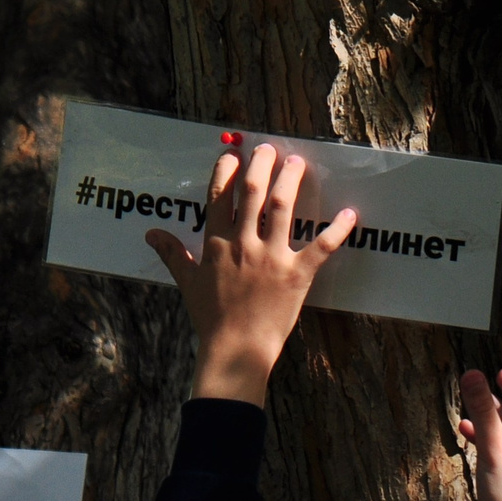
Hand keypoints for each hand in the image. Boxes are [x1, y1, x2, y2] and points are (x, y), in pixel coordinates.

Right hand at [148, 143, 355, 405]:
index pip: (220, 195)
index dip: (226, 170)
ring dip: (291, 179)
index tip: (233, 155)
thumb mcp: (188, 283)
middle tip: (268, 149)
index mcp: (217, 244)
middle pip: (253, 190)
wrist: (235, 350)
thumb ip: (172, 254)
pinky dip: (338, 229)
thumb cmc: (211, 319)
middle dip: (261, 163)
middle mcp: (243, 243)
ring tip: (297, 162)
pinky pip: (322, 246)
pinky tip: (350, 213)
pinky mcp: (297, 275)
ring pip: (283, 206)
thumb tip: (151, 234)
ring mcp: (272, 257)